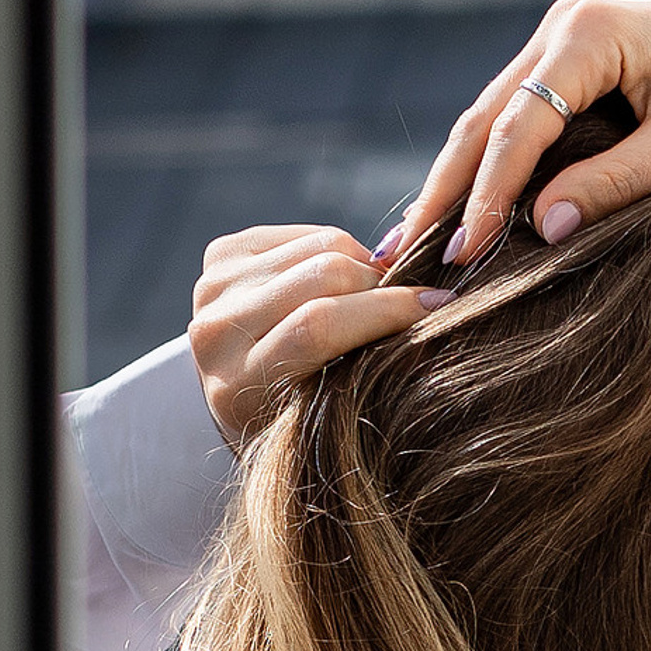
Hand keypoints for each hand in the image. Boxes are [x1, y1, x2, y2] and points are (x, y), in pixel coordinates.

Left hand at [190, 224, 441, 450]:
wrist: (237, 398)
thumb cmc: (298, 419)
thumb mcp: (331, 417)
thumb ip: (368, 372)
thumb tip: (431, 310)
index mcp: (237, 383)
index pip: (319, 325)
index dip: (387, 309)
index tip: (438, 306)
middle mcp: (214, 330)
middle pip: (323, 273)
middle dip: (381, 283)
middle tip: (411, 302)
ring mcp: (212, 286)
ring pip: (320, 244)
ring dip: (363, 265)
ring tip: (376, 294)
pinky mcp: (221, 254)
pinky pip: (305, 232)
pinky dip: (339, 249)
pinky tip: (343, 280)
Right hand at [388, 0, 650, 266]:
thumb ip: (617, 183)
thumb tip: (541, 230)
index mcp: (588, 34)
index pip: (518, 125)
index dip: (487, 193)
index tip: (463, 251)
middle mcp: (562, 27)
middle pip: (485, 118)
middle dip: (445, 189)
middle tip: (402, 255)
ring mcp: (561, 39)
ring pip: (491, 117)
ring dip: (456, 178)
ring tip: (412, 240)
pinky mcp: (572, 59)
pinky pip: (517, 117)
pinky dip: (488, 163)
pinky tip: (460, 208)